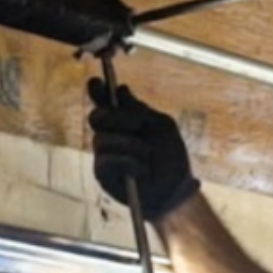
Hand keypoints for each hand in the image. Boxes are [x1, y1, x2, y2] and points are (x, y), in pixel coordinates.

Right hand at [87, 77, 200, 221]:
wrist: (175, 190)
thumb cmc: (170, 158)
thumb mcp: (162, 126)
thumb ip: (140, 109)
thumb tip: (121, 89)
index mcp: (123, 119)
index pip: (103, 100)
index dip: (97, 90)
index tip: (98, 83)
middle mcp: (109, 134)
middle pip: (97, 117)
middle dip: (117, 118)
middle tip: (138, 124)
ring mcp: (103, 153)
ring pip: (102, 140)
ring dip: (130, 145)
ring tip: (147, 155)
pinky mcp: (102, 173)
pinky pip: (106, 161)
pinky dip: (127, 163)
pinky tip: (141, 169)